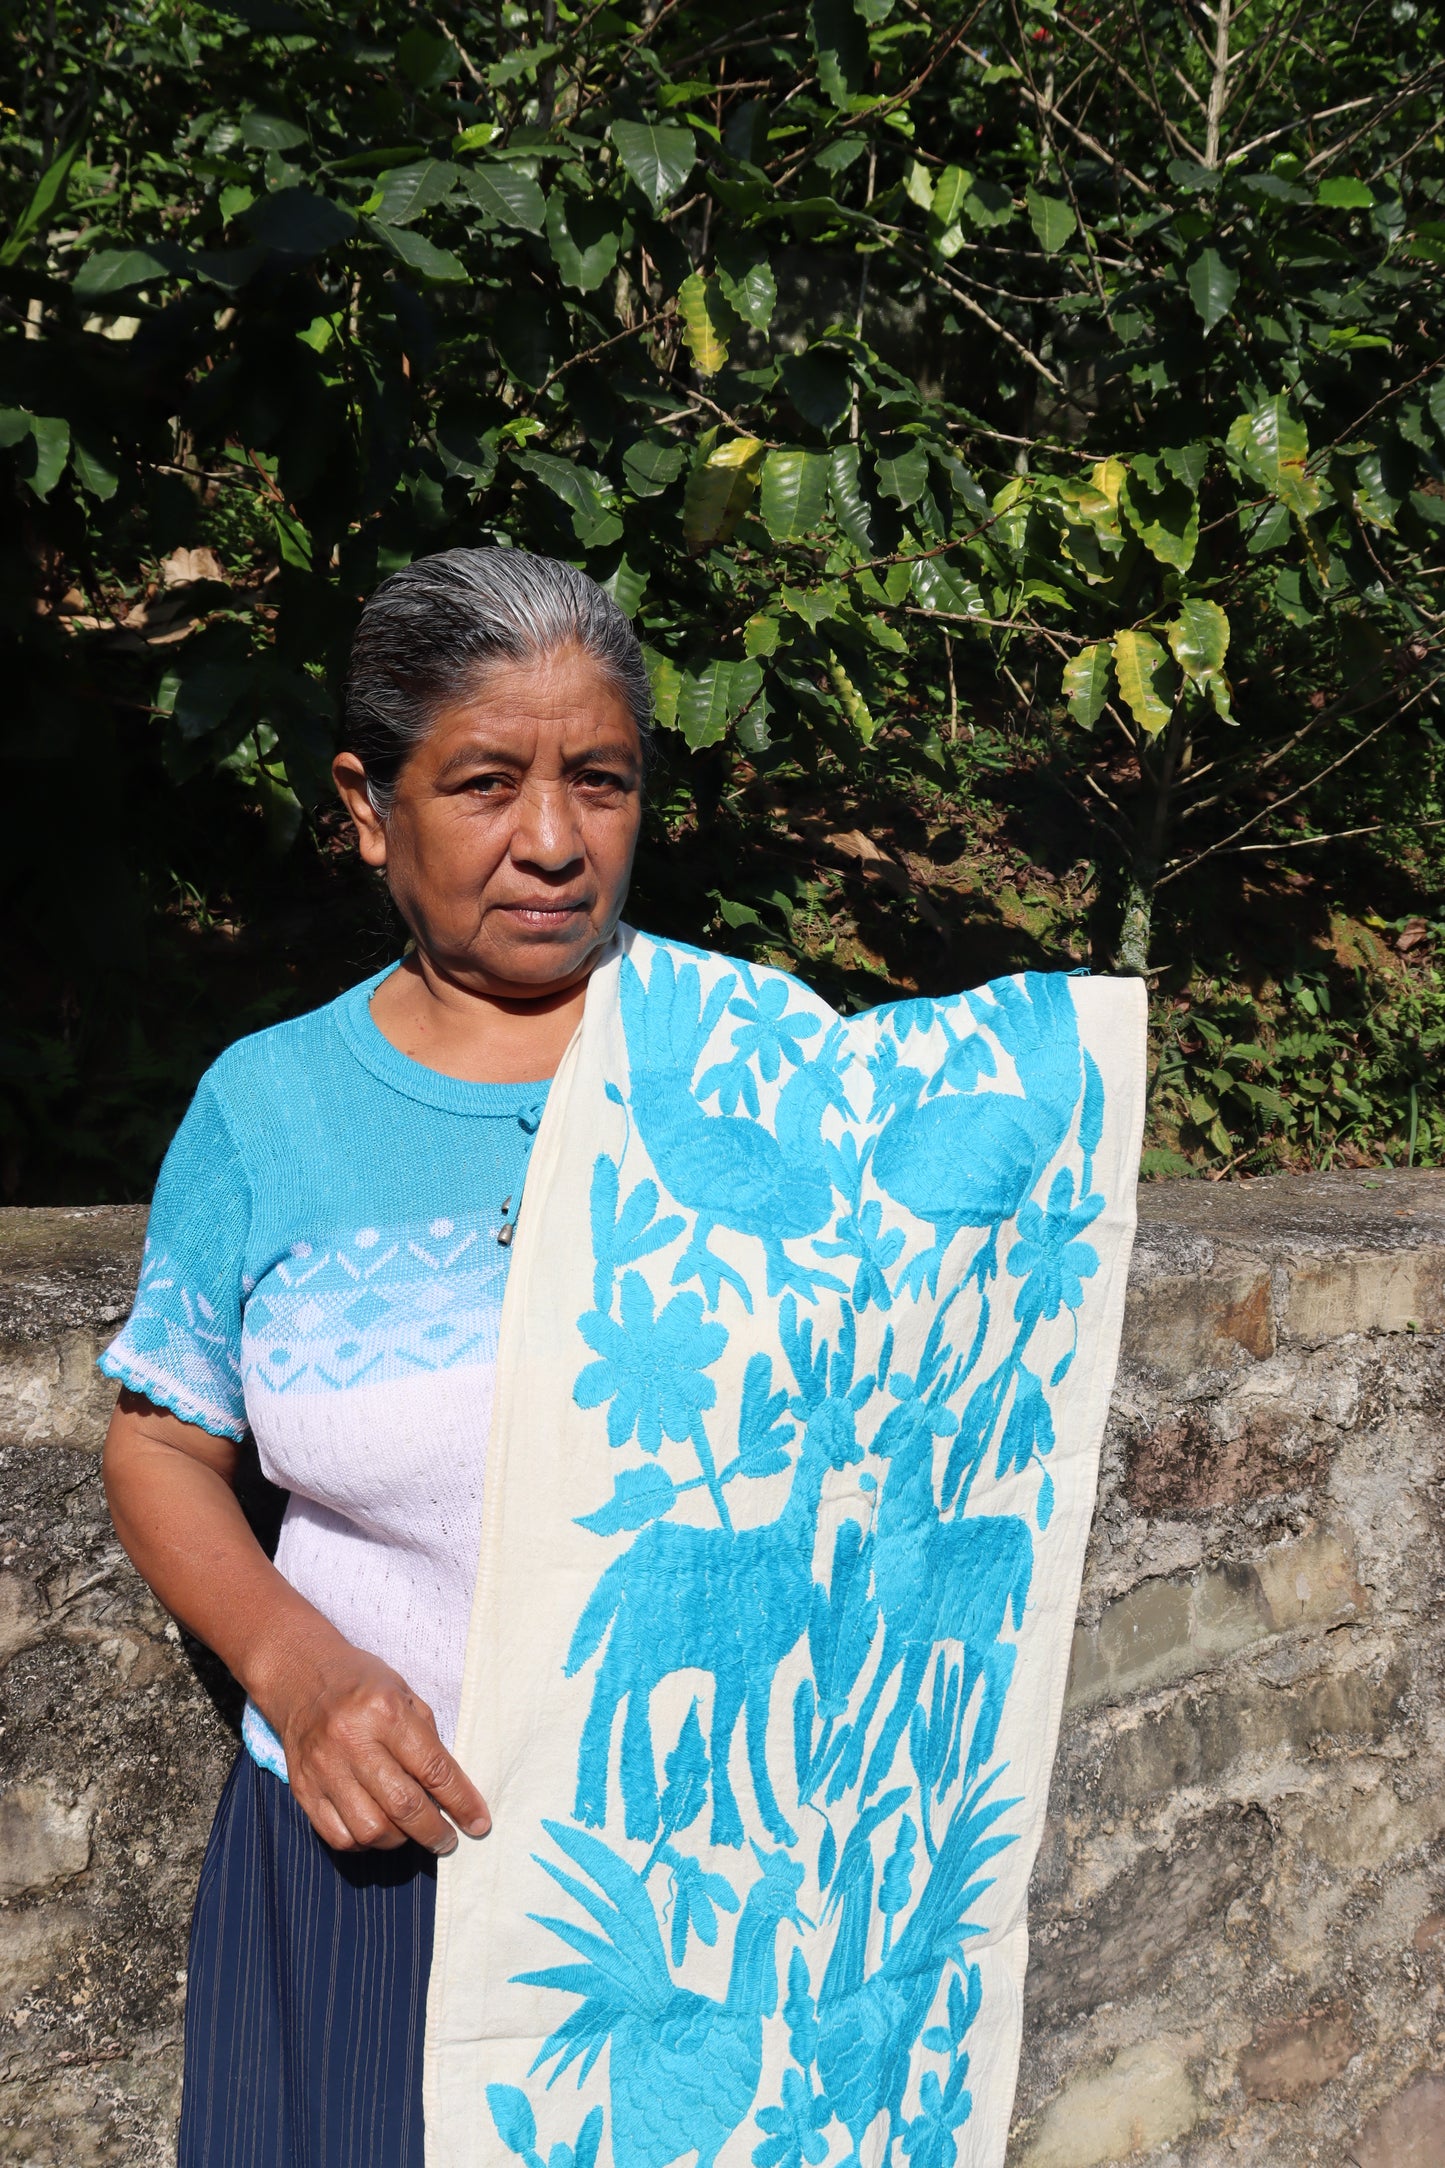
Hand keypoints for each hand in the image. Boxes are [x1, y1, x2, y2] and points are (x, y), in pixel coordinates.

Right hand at [264, 1638, 490, 1855]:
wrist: (300, 1676)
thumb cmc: (362, 1683)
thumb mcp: (405, 1693)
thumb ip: (427, 1739)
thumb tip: (451, 1791)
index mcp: (384, 1712)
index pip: (433, 1769)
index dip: (461, 1802)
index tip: (478, 1824)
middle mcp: (352, 1741)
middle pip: (403, 1806)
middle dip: (434, 1832)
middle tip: (448, 1840)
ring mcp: (324, 1768)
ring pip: (370, 1830)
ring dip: (400, 1840)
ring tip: (410, 1830)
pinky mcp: (303, 1789)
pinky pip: (339, 1837)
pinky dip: (365, 1843)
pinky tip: (377, 1828)